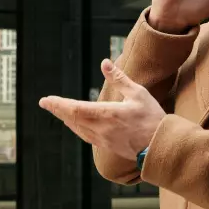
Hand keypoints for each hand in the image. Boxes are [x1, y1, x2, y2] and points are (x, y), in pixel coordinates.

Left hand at [39, 60, 164, 160]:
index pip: (75, 109)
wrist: (162, 146)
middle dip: (57, 110)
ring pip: (78, 128)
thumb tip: (104, 62)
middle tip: (46, 103)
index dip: (58, 104)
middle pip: (72, 119)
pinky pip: (86, 135)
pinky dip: (76, 127)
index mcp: (108, 114)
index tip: (46, 100)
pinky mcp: (108, 146)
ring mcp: (104, 140)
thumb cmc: (152, 118)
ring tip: (58, 111)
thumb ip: (119, 78)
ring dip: (66, 119)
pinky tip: (75, 124)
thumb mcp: (138, 93)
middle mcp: (102, 129)